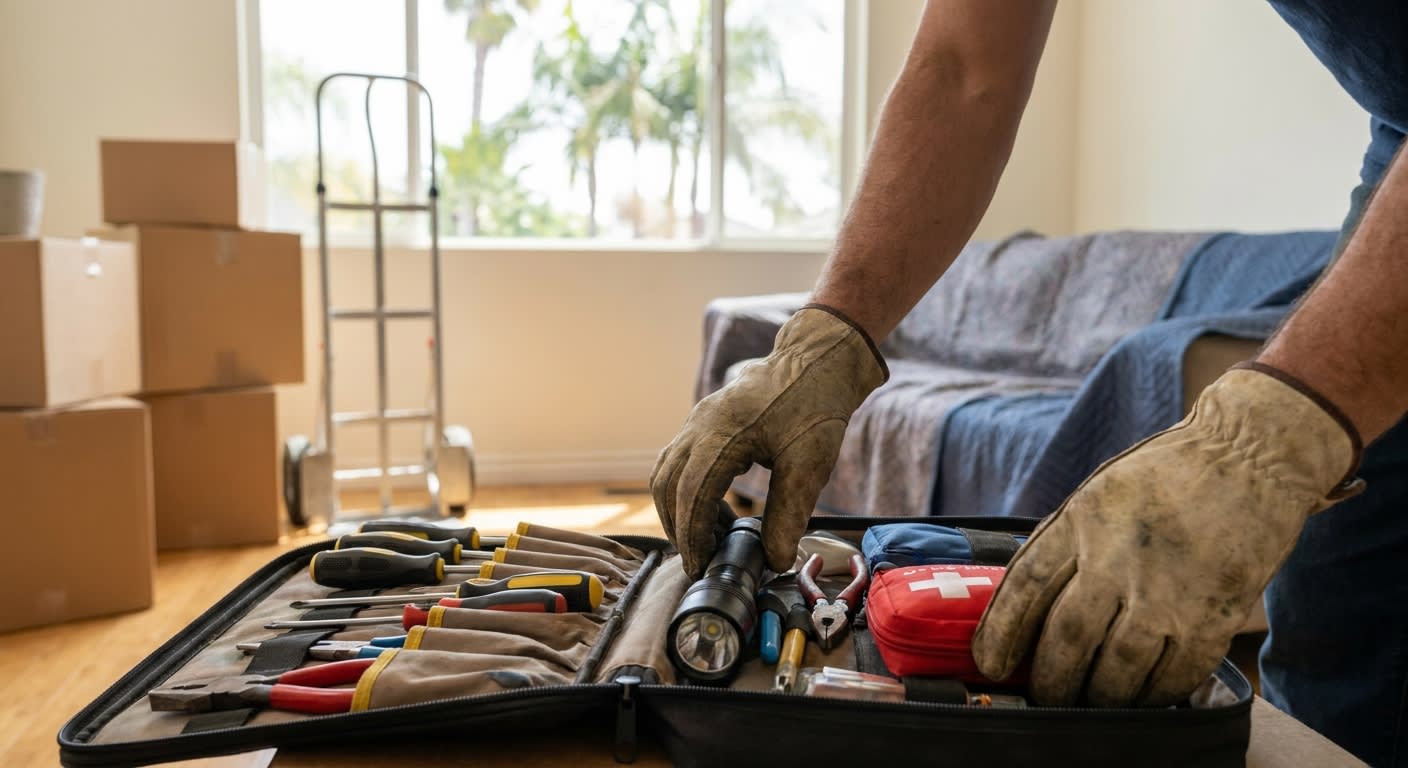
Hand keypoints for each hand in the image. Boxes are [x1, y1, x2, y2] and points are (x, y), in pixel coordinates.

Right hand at [651, 305, 887, 577]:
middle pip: (666, 485)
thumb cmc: (814, 407)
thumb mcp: (809, 465)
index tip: (701, 566)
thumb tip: (775, 561)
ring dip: (677, 509)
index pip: (690, 494)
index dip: (692, 535)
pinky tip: (714, 509)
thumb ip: (788, 514)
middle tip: (700, 559)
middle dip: (678, 527)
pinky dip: (685, 490)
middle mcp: (699, 425)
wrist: (817, 362)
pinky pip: (678, 460)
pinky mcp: (704, 422)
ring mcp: (697, 421)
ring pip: (666, 472)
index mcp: (721, 433)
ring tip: (706, 539)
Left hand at [972, 363, 1361, 706]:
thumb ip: (1067, 543)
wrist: (1251, 457)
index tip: (988, 663)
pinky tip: (1141, 698)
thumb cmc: (1167, 476)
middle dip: (1050, 680)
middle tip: (1045, 697)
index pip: (1026, 586)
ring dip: (1099, 698)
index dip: (1001, 632)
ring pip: (1117, 670)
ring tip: (1089, 704)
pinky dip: (1152, 696)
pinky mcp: (1214, 616)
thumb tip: (1028, 607)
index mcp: (1083, 519)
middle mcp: (1119, 557)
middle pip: (1067, 639)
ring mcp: (1168, 591)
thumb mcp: (1099, 492)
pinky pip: (1174, 677)